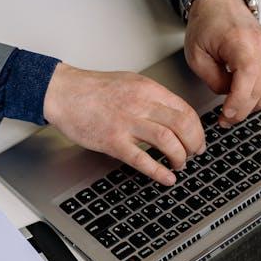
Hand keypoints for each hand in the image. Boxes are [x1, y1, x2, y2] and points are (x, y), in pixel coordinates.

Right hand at [42, 63, 204, 186]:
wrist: (63, 93)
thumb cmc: (92, 90)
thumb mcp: (130, 83)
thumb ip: (151, 98)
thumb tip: (171, 115)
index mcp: (148, 89)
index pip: (185, 110)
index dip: (197, 129)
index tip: (197, 139)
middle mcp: (141, 104)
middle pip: (183, 125)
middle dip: (194, 144)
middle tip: (194, 154)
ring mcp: (127, 123)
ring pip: (167, 141)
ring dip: (179, 157)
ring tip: (179, 164)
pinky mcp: (112, 141)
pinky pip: (142, 159)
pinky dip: (159, 172)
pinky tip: (166, 178)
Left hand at [184, 0, 260, 126]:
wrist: (219, 5)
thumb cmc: (207, 25)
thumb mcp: (196, 56)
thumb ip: (213, 80)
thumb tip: (228, 97)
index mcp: (241, 42)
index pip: (248, 79)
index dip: (238, 103)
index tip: (226, 116)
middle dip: (244, 109)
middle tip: (227, 119)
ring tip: (242, 108)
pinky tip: (254, 96)